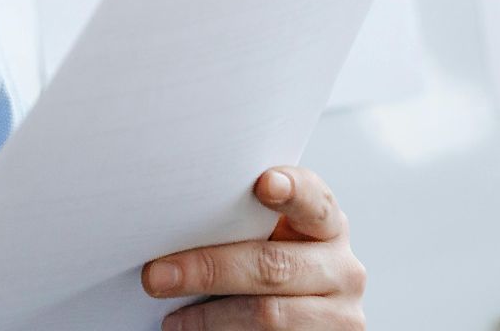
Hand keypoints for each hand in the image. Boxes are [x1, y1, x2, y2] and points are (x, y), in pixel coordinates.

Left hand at [140, 166, 365, 330]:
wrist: (299, 323)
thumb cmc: (273, 267)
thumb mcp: (269, 240)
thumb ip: (246, 223)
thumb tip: (175, 213)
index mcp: (327, 225)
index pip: (313, 201)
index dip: (291, 191)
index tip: (264, 184)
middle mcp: (342, 267)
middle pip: (273, 265)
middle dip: (209, 269)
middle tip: (157, 276)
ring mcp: (339, 313)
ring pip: (267, 314)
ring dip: (209, 317)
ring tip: (172, 319)